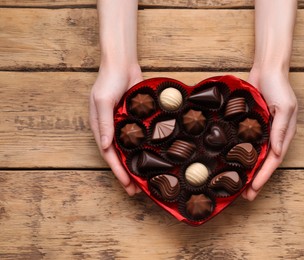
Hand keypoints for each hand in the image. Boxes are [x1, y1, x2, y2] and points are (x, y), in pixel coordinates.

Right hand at [89, 64, 142, 195]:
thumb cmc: (109, 81)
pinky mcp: (135, 120)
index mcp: (100, 128)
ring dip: (135, 165)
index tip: (127, 185)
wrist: (122, 64)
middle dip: (127, 174)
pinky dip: (143, 149)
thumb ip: (104, 123)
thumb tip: (105, 146)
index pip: (109, 155)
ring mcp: (124, 125)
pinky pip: (140, 138)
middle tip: (136, 191)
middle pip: (119, 156)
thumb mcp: (103, 101)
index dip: (118, 171)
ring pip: (130, 150)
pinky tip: (152, 158)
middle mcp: (112, 130)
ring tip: (145, 180)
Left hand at [242, 67, 297, 200]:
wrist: (267, 69)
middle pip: (264, 163)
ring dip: (249, 172)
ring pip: (255, 156)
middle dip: (256, 180)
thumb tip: (276, 151)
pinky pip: (247, 144)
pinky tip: (233, 164)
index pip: (274, 160)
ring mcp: (262, 131)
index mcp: (284, 134)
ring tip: (239, 186)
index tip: (254, 188)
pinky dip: (242, 156)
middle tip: (246, 196)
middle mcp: (273, 136)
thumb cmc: (278, 86)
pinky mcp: (252, 125)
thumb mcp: (285, 107)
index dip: (264, 175)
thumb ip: (280, 129)